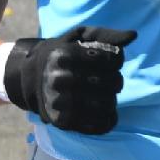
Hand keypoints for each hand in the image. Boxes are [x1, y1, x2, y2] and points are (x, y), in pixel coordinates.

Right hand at [0, 26, 135, 133]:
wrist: (26, 80)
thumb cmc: (58, 56)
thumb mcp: (77, 38)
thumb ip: (104, 35)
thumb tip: (133, 36)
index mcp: (63, 56)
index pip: (112, 59)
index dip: (115, 60)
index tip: (106, 61)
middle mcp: (60, 79)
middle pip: (113, 82)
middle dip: (115, 80)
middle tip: (107, 80)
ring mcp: (61, 102)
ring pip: (109, 104)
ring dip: (111, 99)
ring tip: (101, 95)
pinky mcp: (64, 122)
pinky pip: (101, 124)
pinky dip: (107, 118)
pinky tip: (100, 110)